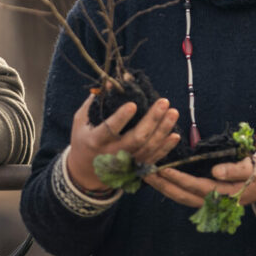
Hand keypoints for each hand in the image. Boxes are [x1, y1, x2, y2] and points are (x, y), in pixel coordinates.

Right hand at [65, 97, 179, 193]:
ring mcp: (125, 163)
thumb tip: (109, 83)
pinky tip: (175, 134)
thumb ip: (93, 103)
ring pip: (148, 147)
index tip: (133, 104)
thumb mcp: (81, 121)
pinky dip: (165, 147)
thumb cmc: (83, 140)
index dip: (121, 118)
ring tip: (173, 112)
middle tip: (163, 103)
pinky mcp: (135, 168)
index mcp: (95, 141)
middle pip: (136, 138)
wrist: (85, 172)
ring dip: (163, 130)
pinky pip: (153, 158)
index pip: (109, 129)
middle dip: (152, 119)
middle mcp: (111, 153)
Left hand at [147, 152, 255, 209]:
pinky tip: (160, 180)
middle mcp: (216, 202)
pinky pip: (186, 196)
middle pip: (184, 196)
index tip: (163, 170)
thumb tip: (215, 172)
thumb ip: (234, 169)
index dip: (179, 179)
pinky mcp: (208, 199)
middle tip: (145, 173)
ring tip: (147, 176)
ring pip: (182, 198)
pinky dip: (172, 189)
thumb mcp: (253, 166)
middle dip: (163, 186)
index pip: (197, 187)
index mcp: (226, 194)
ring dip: (164, 188)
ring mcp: (211, 203)